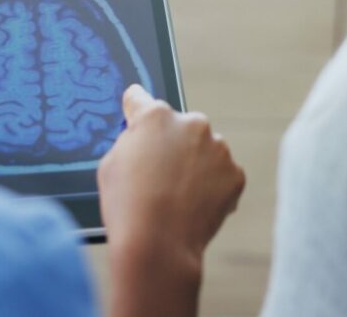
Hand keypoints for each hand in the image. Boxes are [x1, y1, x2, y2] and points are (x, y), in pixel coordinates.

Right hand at [99, 85, 245, 316]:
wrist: (158, 247)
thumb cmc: (127, 207)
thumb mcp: (111, 164)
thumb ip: (130, 140)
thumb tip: (140, 135)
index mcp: (156, 116)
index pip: (142, 100)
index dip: (136, 110)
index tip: (137, 110)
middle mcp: (192, 123)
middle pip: (181, 127)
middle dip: (173, 144)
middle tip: (160, 175)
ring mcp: (218, 148)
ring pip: (205, 150)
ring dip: (195, 165)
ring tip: (177, 197)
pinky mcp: (235, 174)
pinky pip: (223, 174)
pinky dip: (212, 187)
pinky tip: (193, 205)